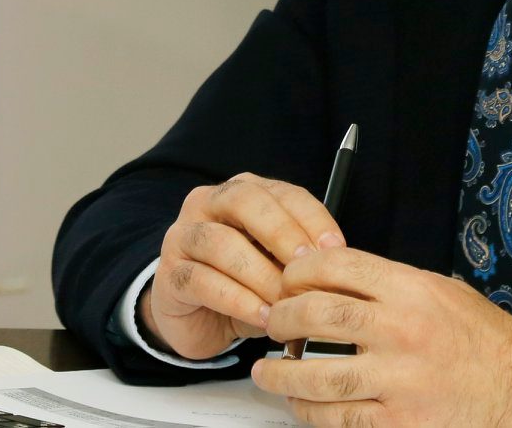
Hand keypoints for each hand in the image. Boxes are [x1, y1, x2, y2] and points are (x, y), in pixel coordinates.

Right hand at [141, 172, 346, 360]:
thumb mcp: (279, 265)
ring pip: (220, 242)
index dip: (311, 217)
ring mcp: (183, 236)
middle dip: (281, 232)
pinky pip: (202, 281)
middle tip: (306, 266)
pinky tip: (262, 317)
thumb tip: (342, 264)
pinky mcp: (169, 275)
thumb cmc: (247, 284)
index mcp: (243, 192)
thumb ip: (302, 257)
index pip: (281, 191)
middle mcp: (208, 203)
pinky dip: (237, 300)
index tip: (336, 247)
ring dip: (259, 274)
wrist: (199, 319)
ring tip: (285, 303)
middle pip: (243, 201)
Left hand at [251, 246, 511, 426]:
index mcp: (411, 291)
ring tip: (267, 372)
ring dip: (283, 374)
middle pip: (318, 315)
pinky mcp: (399, 422)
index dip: (301, 270)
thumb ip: (391, 285)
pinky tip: (301, 406)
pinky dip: (312, 412)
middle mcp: (401, 331)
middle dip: (283, 318)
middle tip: (272, 323)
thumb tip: (339, 281)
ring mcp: (398, 380)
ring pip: (319, 375)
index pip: (338, 266)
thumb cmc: (485, 341)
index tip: (288, 279)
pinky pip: (340, 418)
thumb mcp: (441, 291)